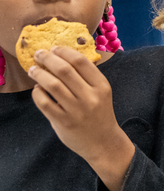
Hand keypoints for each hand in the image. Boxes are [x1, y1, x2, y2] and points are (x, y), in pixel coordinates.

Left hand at [28, 47, 133, 190]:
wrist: (103, 142)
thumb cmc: (100, 114)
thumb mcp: (101, 93)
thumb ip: (86, 78)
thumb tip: (62, 58)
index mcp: (102, 86)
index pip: (81, 61)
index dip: (64, 51)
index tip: (54, 48)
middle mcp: (90, 97)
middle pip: (64, 70)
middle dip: (48, 58)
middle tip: (39, 54)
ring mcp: (76, 110)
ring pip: (52, 85)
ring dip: (39, 74)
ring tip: (33, 70)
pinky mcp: (63, 122)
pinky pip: (44, 102)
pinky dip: (37, 93)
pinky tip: (37, 89)